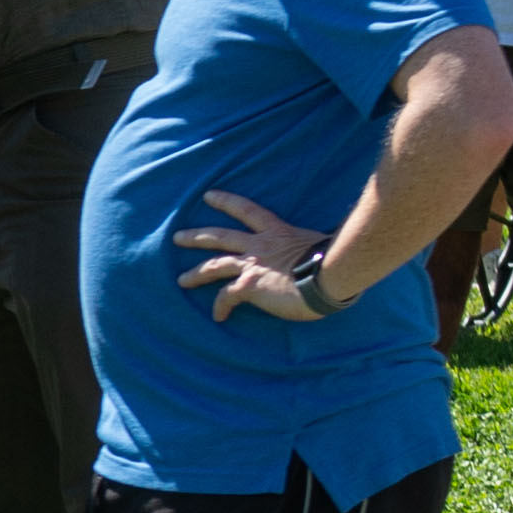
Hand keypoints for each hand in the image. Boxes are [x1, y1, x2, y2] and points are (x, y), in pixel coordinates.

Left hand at [177, 189, 336, 322]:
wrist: (331, 276)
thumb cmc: (335, 263)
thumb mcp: (320, 245)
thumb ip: (308, 248)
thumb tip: (320, 256)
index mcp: (278, 232)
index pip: (248, 210)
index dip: (227, 202)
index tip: (209, 195)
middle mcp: (260, 245)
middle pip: (220, 236)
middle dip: (197, 236)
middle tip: (178, 237)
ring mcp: (252, 265)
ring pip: (214, 266)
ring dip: (196, 273)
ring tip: (181, 280)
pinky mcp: (249, 285)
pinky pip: (226, 297)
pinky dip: (220, 306)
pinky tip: (218, 316)